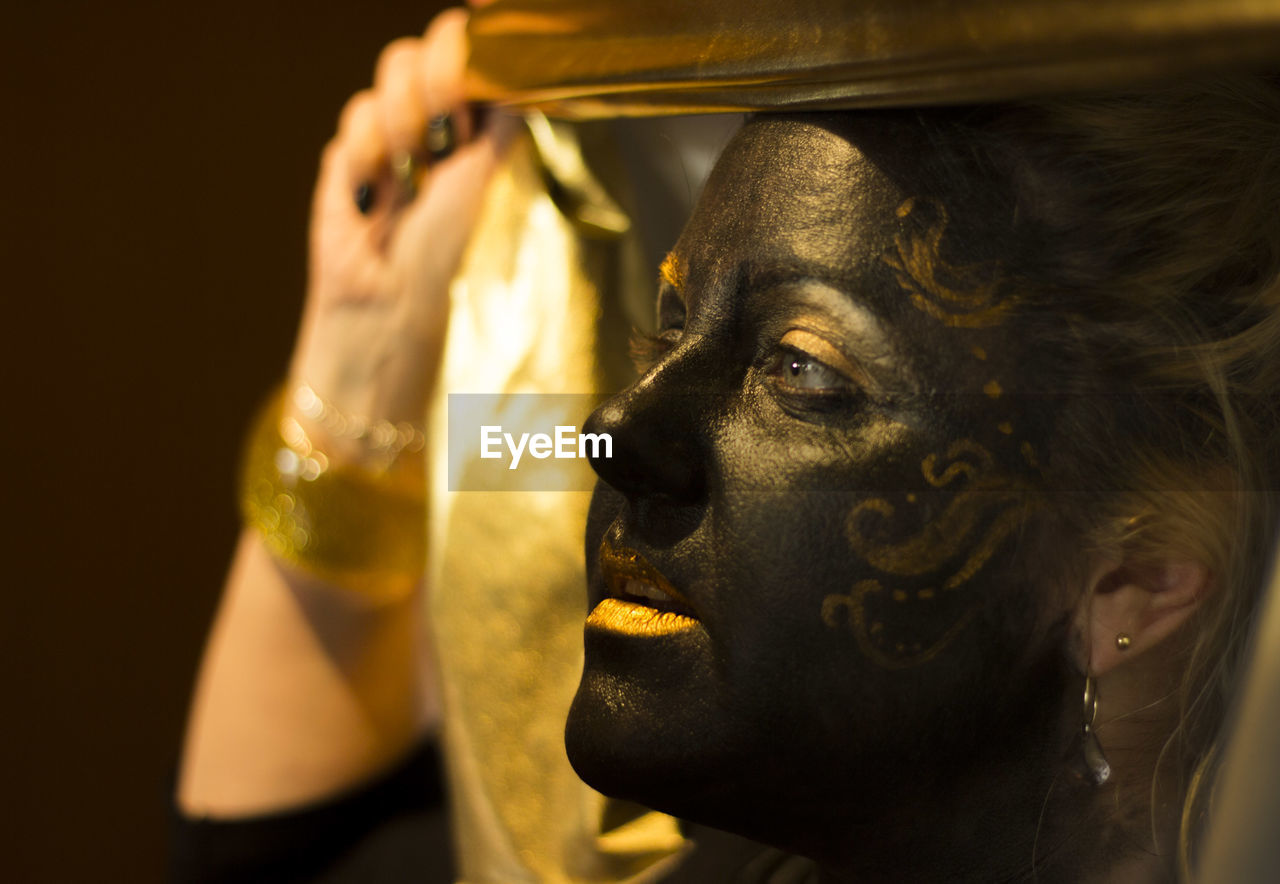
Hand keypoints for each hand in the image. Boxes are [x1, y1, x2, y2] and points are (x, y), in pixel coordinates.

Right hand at [288, 9, 515, 460]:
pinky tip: (375, 197)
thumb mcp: (488, 175)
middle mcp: (440, 122)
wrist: (388, 301)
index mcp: (483, 126)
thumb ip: (501, 114)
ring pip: (392, 70)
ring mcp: (393, 135)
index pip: (476, 49)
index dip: (476, 29)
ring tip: (412, 182)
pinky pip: (355, 113)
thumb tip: (517, 60)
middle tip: (450, 134)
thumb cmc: (449, 253)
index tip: (484, 12)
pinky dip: (369, 151)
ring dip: (405, 120)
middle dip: (440, 78)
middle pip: (429, 45)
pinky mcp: (350, 154)